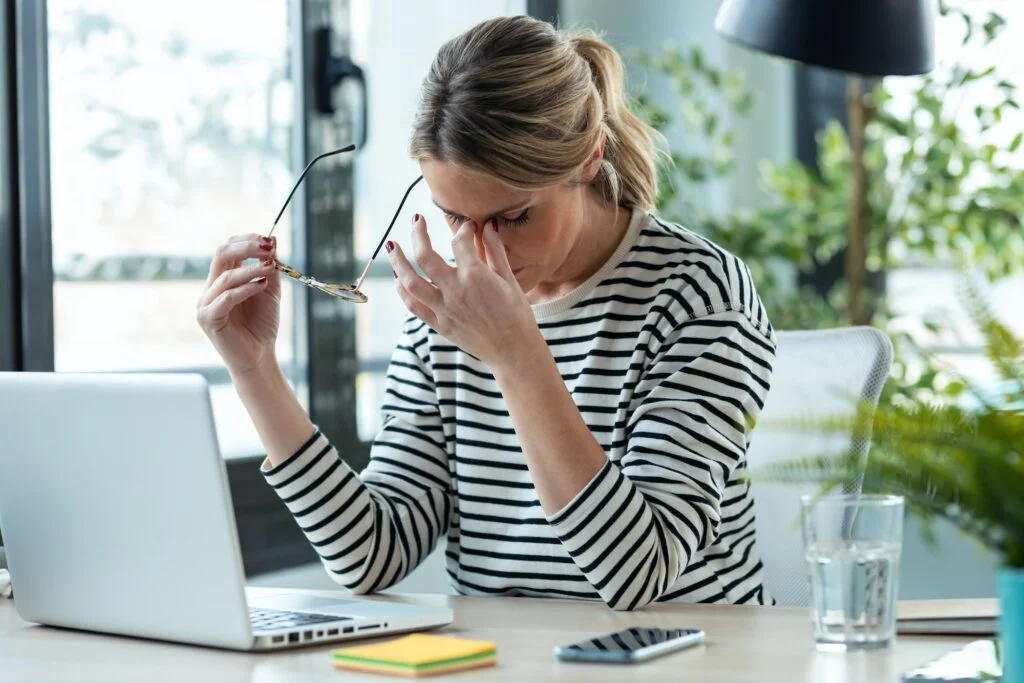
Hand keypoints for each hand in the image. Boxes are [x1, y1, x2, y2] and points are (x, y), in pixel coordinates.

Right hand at [196, 234, 280, 377]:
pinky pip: (226, 297)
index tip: (269, 239)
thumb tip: (274, 238)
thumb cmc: (262, 325)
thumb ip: (270, 266)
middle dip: (246, 247)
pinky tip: (262, 285)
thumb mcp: (270, 290)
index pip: (228, 248)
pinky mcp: (208, 319)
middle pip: (221, 254)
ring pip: (226, 276)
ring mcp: (206, 303)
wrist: (259, 356)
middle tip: (268, 247)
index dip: (247, 240)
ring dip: (251, 268)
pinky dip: (246, 288)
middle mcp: (210, 288)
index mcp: (222, 279)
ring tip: (271, 267)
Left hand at [388, 216, 540, 370]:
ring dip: (398, 262)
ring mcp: (444, 308)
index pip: (460, 241)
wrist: (513, 351)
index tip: (468, 227)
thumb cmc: (517, 315)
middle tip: (416, 220)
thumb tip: (489, 225)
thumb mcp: (509, 279)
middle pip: (424, 255)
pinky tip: (399, 279)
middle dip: (417, 233)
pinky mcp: (439, 324)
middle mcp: (455, 290)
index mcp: (475, 276)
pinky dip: (403, 291)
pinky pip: (413, 305)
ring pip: (410, 281)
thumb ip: (495, 250)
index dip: (463, 229)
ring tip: (393, 247)